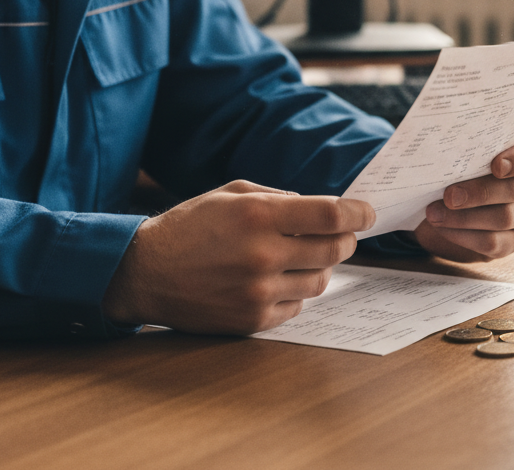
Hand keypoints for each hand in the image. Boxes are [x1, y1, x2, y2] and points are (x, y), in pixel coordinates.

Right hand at [102, 180, 374, 333]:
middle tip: (341, 234)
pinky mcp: (252, 320)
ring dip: (320, 267)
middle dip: (345, 240)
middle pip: (333, 250)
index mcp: (259, 216)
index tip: (367, 213)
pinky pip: (297, 308)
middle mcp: (263, 255)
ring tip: (301, 256)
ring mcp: (258, 292)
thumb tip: (321, 207)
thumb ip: (280, 197)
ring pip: (320, 282)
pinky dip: (295, 293)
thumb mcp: (233, 192)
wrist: (146, 272)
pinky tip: (277, 280)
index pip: (330, 217)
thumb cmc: (191, 225)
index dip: (357, 214)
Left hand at [412, 137, 513, 262]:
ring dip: (465, 217)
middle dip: (479, 193)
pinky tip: (443, 229)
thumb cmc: (455, 171)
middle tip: (449, 196)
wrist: (446, 204)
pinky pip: (494, 242)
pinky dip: (465, 236)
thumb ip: (458, 149)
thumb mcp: (457, 156)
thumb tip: (435, 146)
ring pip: (504, 218)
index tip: (496, 165)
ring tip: (435, 214)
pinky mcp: (512, 241)